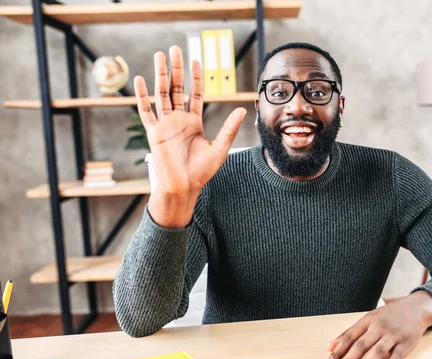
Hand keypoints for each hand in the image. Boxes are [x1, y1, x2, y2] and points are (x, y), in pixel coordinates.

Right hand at [134, 46, 246, 226]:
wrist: (184, 187)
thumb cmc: (202, 172)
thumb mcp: (220, 147)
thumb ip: (229, 128)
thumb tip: (242, 109)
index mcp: (193, 122)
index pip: (195, 94)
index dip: (195, 77)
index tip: (195, 60)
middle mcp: (178, 120)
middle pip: (176, 88)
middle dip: (176, 69)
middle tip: (174, 49)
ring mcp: (165, 125)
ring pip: (161, 94)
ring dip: (159, 75)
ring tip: (159, 56)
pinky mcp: (154, 133)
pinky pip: (146, 111)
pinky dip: (142, 96)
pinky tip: (141, 80)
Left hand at [326, 291, 431, 358]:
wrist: (415, 307)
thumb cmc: (388, 315)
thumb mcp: (368, 319)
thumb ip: (349, 332)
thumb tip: (330, 346)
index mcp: (367, 320)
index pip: (349, 337)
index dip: (339, 352)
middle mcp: (378, 326)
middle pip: (361, 345)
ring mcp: (393, 334)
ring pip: (378, 351)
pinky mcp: (406, 342)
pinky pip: (397, 355)